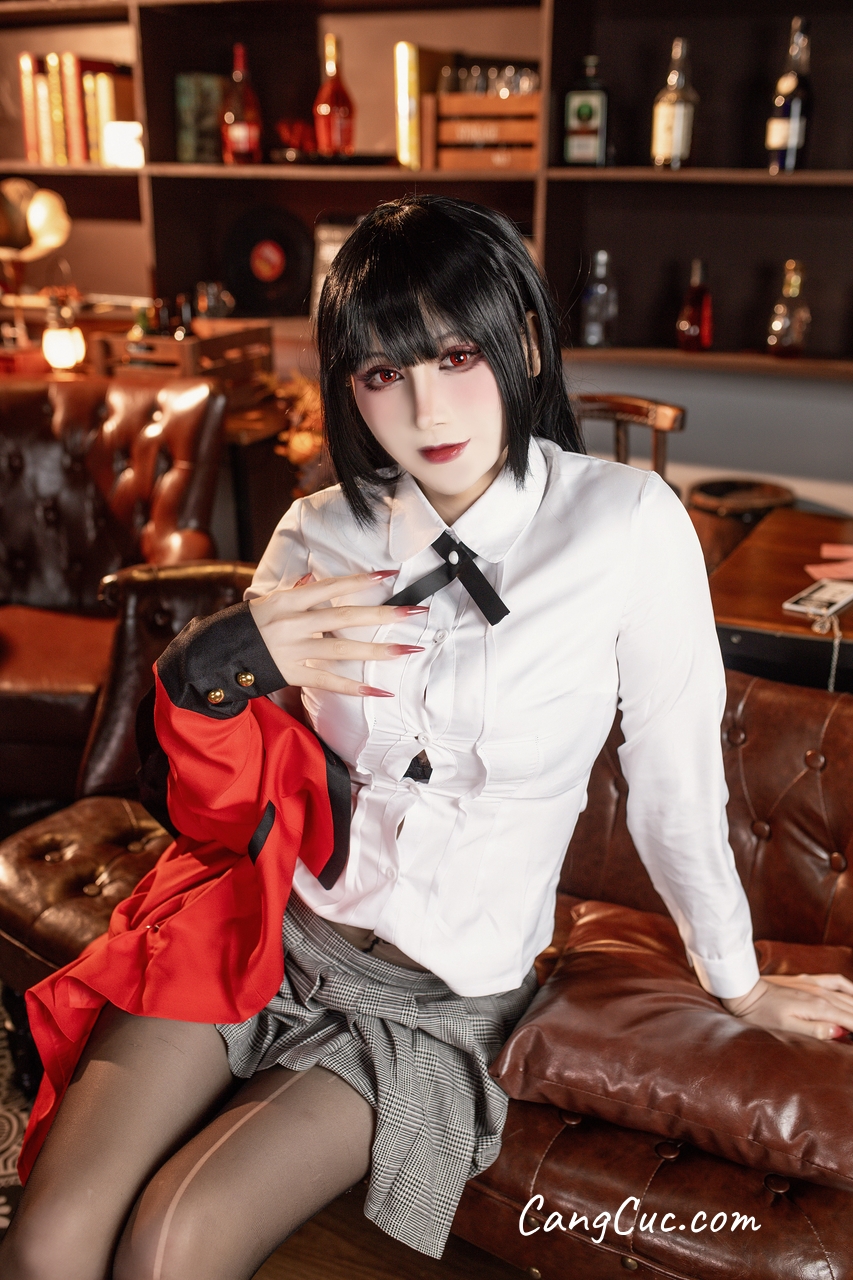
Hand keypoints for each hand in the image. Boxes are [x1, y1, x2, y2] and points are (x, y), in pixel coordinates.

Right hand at [248, 570, 425, 696]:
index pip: (331, 587)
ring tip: (408, 649)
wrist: (215, 655)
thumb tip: (315, 575)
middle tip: (414, 612)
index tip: (389, 574)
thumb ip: (294, 591)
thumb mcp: (267, 602)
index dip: (360, 580)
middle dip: (382, 614)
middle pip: (344, 617)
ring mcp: (294, 650)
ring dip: (378, 650)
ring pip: (343, 649)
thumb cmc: (245, 626)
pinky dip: (355, 687)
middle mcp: (293, 624)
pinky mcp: (293, 675)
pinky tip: (379, 689)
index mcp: (288, 602)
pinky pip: (329, 681)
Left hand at [720, 972, 852, 1039]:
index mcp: (818, 1008)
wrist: (745, 991)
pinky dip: (850, 988)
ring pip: (848, 996)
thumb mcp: (786, 1027)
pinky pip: (836, 981)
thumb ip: (815, 1030)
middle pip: (852, 1008)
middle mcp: (821, 994)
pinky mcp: (809, 980)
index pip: (851, 1021)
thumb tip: (840, 1031)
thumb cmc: (762, 1014)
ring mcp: (815, 985)